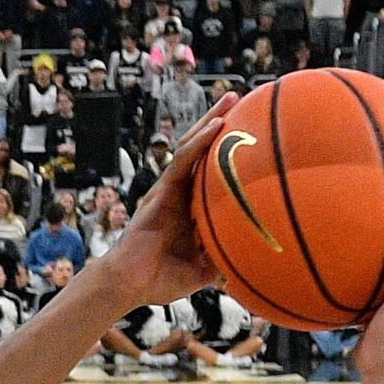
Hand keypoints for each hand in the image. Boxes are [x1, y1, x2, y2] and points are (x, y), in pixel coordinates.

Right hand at [83, 89, 243, 307]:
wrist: (130, 285)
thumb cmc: (161, 280)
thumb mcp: (202, 270)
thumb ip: (223, 260)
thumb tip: (253, 261)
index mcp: (189, 207)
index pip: (210, 170)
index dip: (227, 150)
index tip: (251, 132)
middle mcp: (179, 192)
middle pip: (201, 149)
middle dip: (219, 122)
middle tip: (241, 100)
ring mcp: (169, 189)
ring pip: (191, 146)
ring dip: (211, 120)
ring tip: (231, 99)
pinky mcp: (160, 192)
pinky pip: (182, 162)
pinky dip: (199, 143)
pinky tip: (216, 126)